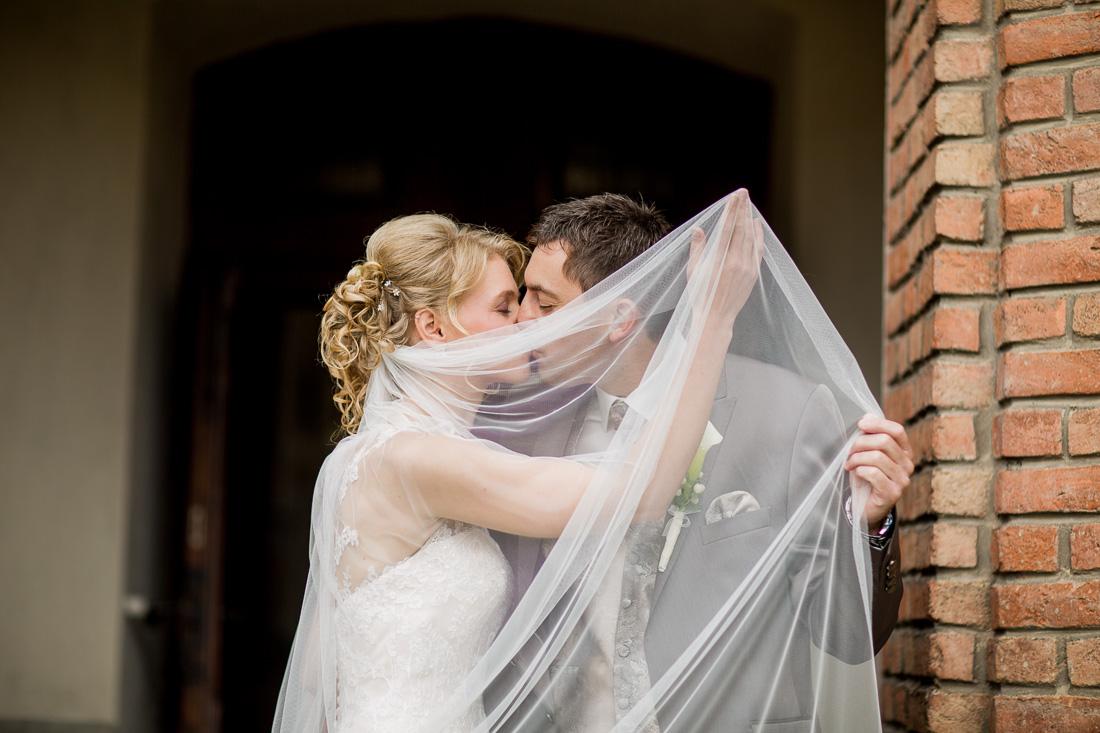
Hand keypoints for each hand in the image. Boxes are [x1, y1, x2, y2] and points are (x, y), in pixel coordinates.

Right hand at [687, 189, 763, 329]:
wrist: (716, 317)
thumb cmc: (700, 294)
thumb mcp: (693, 270)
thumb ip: (697, 248)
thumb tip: (698, 229)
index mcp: (719, 260)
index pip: (727, 228)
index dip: (732, 210)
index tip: (736, 196)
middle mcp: (735, 262)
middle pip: (741, 229)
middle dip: (742, 210)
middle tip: (743, 194)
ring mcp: (747, 268)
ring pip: (750, 238)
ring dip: (749, 220)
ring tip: (748, 205)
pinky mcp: (753, 273)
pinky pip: (757, 250)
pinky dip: (758, 236)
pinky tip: (756, 226)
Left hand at [844, 414, 913, 530]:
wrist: (866, 506)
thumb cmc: (866, 478)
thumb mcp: (867, 454)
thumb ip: (870, 436)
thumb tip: (868, 416)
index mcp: (904, 452)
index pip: (897, 430)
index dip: (878, 424)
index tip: (860, 424)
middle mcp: (908, 465)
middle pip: (884, 442)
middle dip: (860, 443)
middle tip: (848, 452)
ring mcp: (902, 480)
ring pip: (877, 457)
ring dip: (857, 458)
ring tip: (849, 464)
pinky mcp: (892, 493)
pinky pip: (874, 473)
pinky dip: (860, 470)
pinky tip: (856, 473)